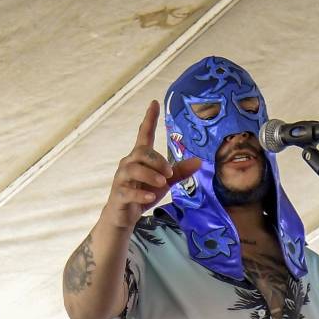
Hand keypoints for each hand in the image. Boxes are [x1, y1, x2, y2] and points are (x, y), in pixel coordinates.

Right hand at [102, 101, 200, 230]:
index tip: (154, 103)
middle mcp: (128, 163)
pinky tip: (151, 197)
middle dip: (157, 161)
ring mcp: (121, 179)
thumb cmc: (143, 194)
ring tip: (162, 182)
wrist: (124, 216)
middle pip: (142, 152)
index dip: (149, 119)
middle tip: (169, 173)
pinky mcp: (119, 194)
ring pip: (134, 169)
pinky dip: (141, 194)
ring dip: (150, 175)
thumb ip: (179, 172)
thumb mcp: (164, 182)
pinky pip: (128, 191)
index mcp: (140, 158)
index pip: (144, 134)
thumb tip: (199, 161)